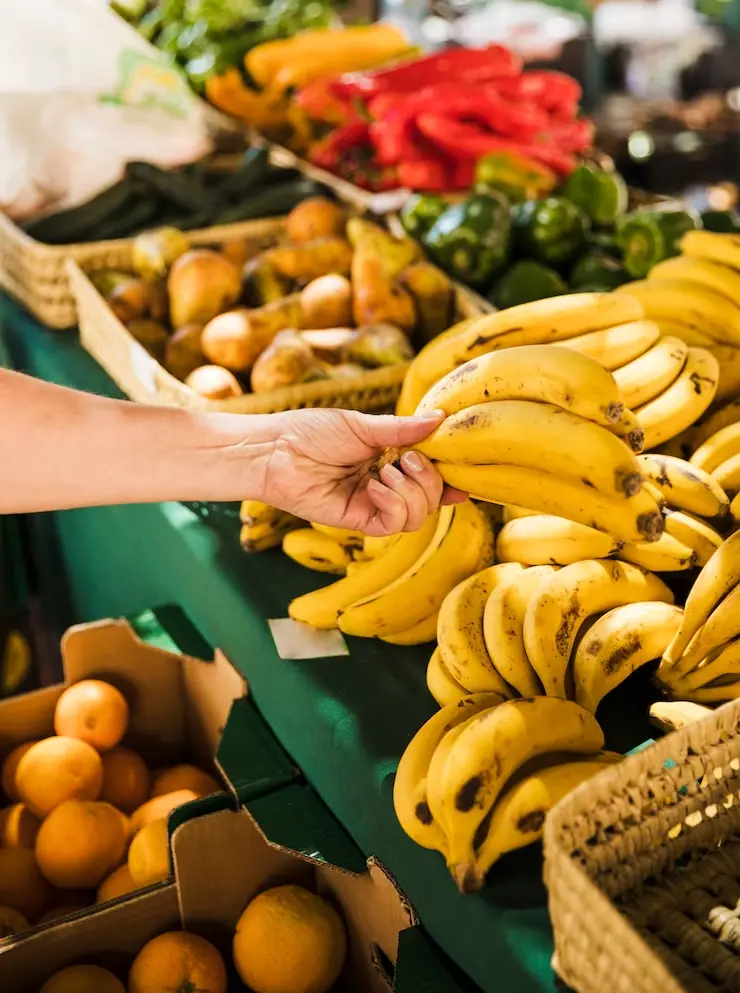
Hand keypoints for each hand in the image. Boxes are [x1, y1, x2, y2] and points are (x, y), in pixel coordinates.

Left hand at [261, 408, 467, 535]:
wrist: (275, 449)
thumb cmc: (309, 431)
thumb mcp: (362, 425)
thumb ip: (402, 429)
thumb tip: (440, 418)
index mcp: (388, 459)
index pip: (428, 476)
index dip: (448, 480)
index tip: (464, 478)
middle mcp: (384, 485)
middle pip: (430, 498)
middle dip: (428, 479)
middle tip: (406, 459)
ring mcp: (372, 504)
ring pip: (417, 516)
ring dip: (411, 492)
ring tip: (386, 473)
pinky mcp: (357, 520)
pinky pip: (392, 524)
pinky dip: (393, 505)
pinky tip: (375, 487)